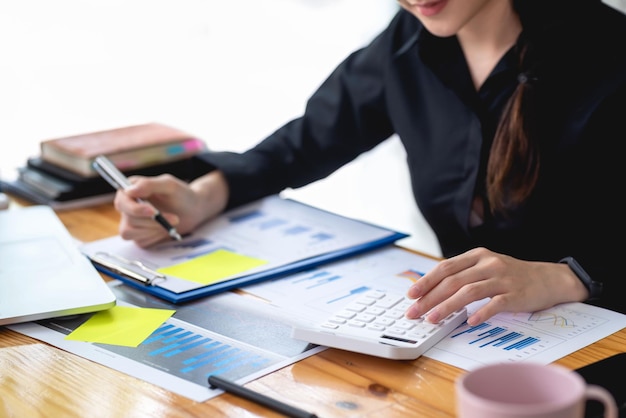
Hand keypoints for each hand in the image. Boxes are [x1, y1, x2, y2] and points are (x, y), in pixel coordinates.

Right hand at [114, 170, 228, 246]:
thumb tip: (129, 190)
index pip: (122, 202)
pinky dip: (155, 237)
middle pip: (128, 219)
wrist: (193, 211)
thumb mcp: (169, 185)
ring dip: (154, 229)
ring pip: (130, 232)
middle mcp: (127, 206)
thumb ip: (149, 185)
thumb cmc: (181, 194)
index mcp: (130, 190)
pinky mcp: (138, 236)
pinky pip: (140, 241)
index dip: (135, 209)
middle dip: (153, 221)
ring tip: (172, 222)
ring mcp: (131, 222)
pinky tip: (165, 229)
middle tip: (174, 218)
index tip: (153, 211)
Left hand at [404, 247, 588, 325]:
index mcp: (477, 256)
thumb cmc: (511, 275)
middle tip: (415, 312)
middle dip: (430, 298)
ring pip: (469, 291)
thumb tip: (432, 289)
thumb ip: (462, 274)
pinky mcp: (516, 294)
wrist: (548, 279)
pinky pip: (495, 303)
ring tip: (433, 319)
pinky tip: (469, 321)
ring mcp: (502, 278)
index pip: (445, 267)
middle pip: (453, 281)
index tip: (411, 294)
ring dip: (447, 306)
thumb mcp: (485, 266)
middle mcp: (488, 264)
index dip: (426, 281)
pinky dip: (481, 312)